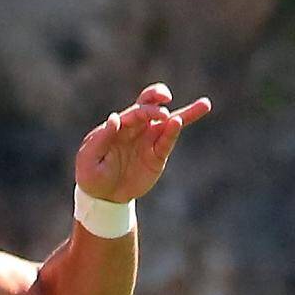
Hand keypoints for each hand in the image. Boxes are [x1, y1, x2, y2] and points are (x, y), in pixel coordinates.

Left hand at [69, 84, 213, 204]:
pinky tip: (180, 123)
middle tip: (165, 97)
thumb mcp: (89, 158)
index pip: (134, 112)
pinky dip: (174, 133)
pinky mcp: (157, 155)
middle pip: (150, 106)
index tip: (154, 113)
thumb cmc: (91, 174)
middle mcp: (136, 128)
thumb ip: (102, 138)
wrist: (103, 197)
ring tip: (205, 104)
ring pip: (169, 122)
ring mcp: (149, 140)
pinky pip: (167, 142)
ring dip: (186, 113)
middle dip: (158, 99)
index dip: (144, 109)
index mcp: (118, 125)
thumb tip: (115, 118)